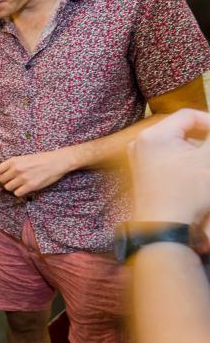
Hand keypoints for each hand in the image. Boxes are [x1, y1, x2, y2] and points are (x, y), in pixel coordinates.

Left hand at [0, 149, 72, 197]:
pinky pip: (17, 193)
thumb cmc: (40, 159)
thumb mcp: (23, 157)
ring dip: (12, 188)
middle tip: (11, 182)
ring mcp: (23, 178)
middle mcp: (16, 169)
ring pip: (8, 188)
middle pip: (1, 181)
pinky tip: (24, 188)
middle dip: (4, 182)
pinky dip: (19, 192)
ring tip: (19, 185)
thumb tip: (1, 173)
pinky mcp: (31, 186)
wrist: (56, 161)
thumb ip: (12, 164)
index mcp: (13, 160)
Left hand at [130, 109, 209, 226]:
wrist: (163, 226)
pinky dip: (185, 159)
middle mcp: (141, 142)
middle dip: (204, 137)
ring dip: (196, 149)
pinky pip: (167, 156)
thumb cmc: (186, 193)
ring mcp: (138, 157)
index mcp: (154, 135)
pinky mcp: (142, 170)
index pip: (188, 115)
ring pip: (175, 143)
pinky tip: (198, 171)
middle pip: (181, 129)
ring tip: (206, 163)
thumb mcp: (209, 160)